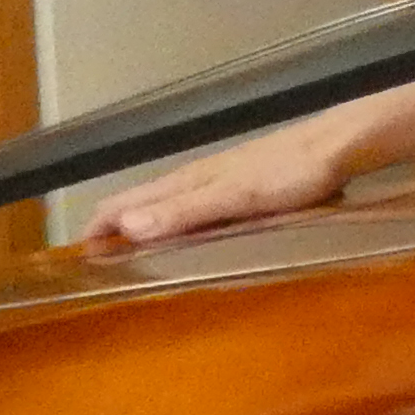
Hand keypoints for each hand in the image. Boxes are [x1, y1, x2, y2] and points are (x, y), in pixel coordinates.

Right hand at [80, 109, 375, 250]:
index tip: (75, 260)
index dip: (97, 228)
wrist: (339, 147)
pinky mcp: (244, 188)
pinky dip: (177, 226)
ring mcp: (220, 181)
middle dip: (113, 229)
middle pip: (141, 201)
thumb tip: (127, 225)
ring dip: (143, 227)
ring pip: (167, 204)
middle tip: (97, 267)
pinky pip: (196, 209)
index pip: (124, 202)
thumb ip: (185, 210)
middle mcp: (197, 178)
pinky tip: (190, 240)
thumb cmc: (291, 171)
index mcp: (188, 180)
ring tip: (130, 257)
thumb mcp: (235, 196)